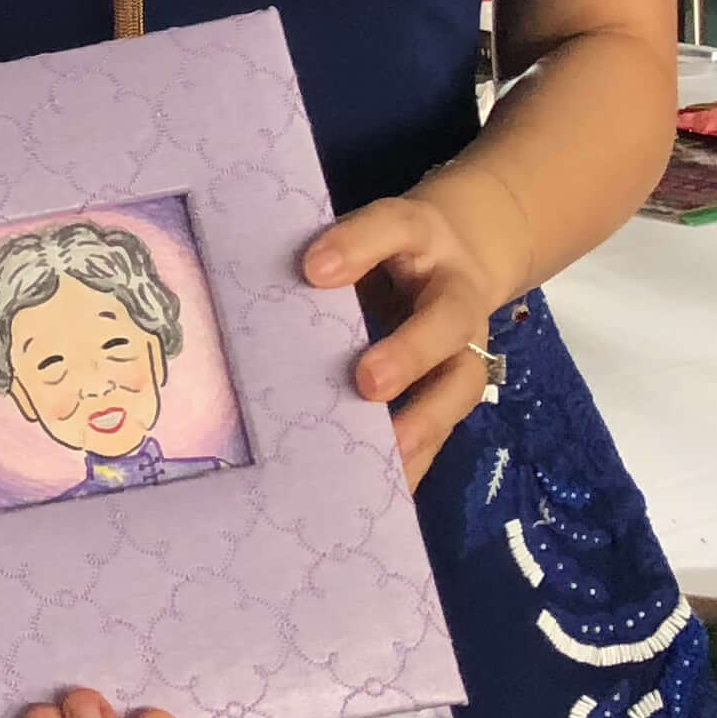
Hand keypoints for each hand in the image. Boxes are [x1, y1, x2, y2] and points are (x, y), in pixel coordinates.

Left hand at [305, 180, 518, 489]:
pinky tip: (387, 489)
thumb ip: (325, 254)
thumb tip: (252, 284)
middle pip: (447, 320)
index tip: (312, 269)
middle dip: (409, 352)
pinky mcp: (456, 389)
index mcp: (419, 234)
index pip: (391, 228)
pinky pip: (445, 427)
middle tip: (366, 381)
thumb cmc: (385, 246)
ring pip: (459, 384)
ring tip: (385, 453)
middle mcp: (453, 293)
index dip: (356, 246)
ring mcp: (464, 345)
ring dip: (422, 420)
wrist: (458, 251)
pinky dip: (417, 459)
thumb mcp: (364, 231)